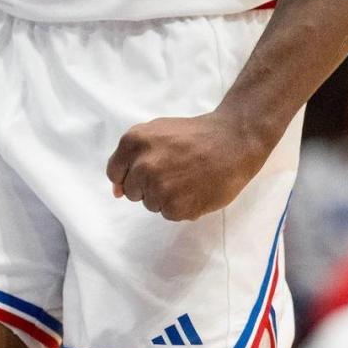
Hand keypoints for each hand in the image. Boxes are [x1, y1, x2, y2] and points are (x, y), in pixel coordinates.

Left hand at [106, 110, 269, 221]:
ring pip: (150, 204)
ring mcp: (158, 187)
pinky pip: (168, 214)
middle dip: (148, 185)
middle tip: (173, 171)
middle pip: (132, 191)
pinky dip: (180, 206)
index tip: (150, 169)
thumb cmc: (194, 135)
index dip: (131, 174)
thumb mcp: (157, 133)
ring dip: (165, 197)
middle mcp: (142, 165)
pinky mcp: (175, 207)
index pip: (115, 173)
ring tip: (186, 178)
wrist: (232, 142)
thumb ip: (132, 158)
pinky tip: (195, 189)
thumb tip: (117, 192)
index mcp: (133, 142)